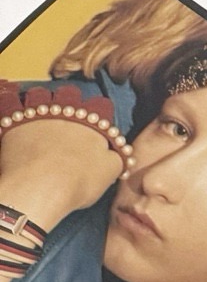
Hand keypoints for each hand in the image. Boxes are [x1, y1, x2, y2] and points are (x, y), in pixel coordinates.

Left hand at [0, 85, 127, 232]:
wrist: (40, 186)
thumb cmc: (80, 181)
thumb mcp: (109, 173)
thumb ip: (117, 158)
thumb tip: (121, 153)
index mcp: (91, 122)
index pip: (101, 107)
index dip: (102, 114)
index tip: (101, 124)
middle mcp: (64, 112)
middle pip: (70, 96)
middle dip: (72, 102)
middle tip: (71, 113)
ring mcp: (37, 114)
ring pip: (40, 95)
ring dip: (43, 99)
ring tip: (42, 110)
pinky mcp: (14, 122)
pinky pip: (11, 104)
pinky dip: (14, 106)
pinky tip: (17, 114)